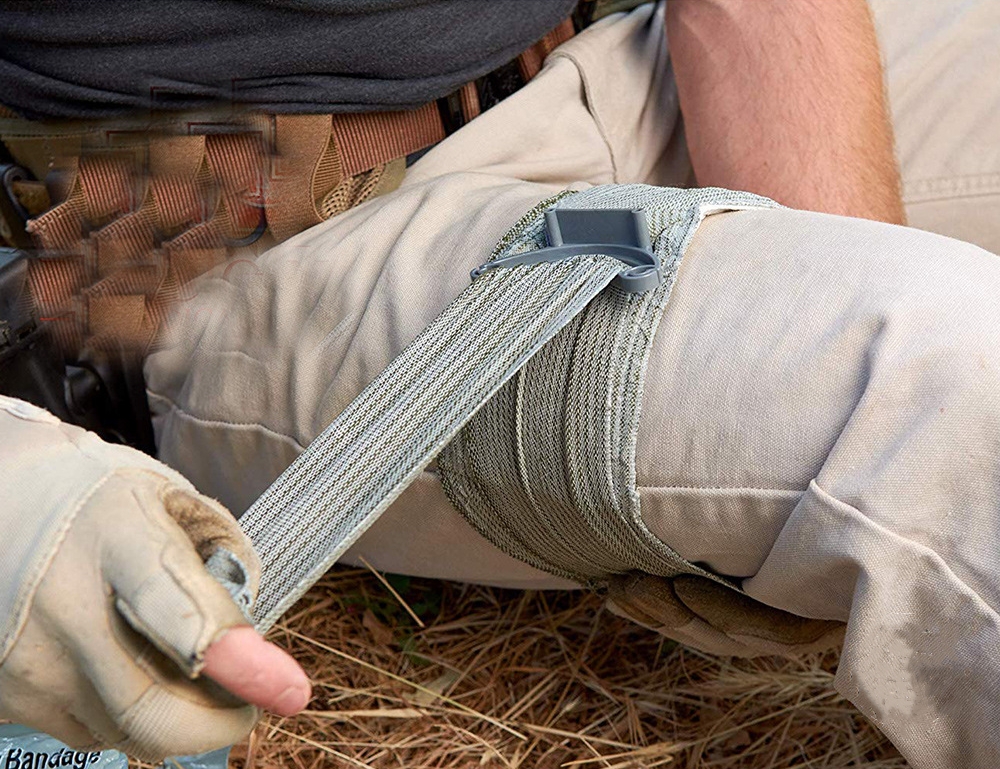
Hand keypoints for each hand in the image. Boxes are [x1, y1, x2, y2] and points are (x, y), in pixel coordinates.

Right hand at [0, 395, 308, 760]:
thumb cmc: (92, 496)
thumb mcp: (166, 497)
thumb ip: (221, 553)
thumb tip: (251, 629)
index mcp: (116, 538)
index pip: (178, 610)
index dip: (236, 659)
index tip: (287, 688)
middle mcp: (62, 607)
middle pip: (152, 709)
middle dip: (218, 722)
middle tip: (246, 703)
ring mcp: (24, 660)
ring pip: (123, 732)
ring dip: (170, 716)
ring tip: (175, 666)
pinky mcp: (2, 695)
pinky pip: (84, 731)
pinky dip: (121, 716)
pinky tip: (123, 668)